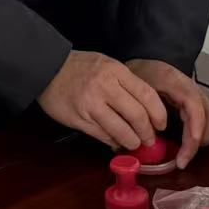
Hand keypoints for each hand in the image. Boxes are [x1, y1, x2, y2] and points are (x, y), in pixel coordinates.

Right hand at [37, 50, 169, 152]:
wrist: (47, 68)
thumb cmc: (80, 66)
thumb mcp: (107, 65)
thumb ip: (126, 83)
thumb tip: (146, 109)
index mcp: (115, 71)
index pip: (147, 95)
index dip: (159, 113)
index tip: (161, 124)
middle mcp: (104, 87)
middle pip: (137, 116)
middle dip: (147, 133)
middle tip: (150, 139)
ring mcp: (91, 105)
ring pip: (121, 131)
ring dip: (132, 141)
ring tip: (134, 143)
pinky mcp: (79, 119)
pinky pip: (103, 136)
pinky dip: (113, 142)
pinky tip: (116, 142)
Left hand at [126, 59, 208, 170]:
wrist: (142, 65)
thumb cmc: (136, 77)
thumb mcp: (133, 90)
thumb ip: (140, 110)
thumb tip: (142, 137)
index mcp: (174, 80)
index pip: (194, 104)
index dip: (195, 126)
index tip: (190, 146)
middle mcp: (191, 86)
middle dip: (199, 139)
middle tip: (182, 159)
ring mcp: (198, 93)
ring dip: (205, 136)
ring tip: (186, 153)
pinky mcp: (199, 101)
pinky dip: (206, 131)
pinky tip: (191, 142)